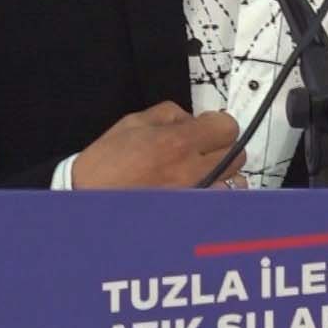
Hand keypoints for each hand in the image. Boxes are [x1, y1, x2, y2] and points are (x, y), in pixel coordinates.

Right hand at [71, 101, 245, 188]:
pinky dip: (216, 195)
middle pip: (237, 155)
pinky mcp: (191, 213)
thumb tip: (192, 119)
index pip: (227, 128)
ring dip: (223, 174)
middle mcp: (191, 171)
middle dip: (223, 147)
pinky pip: (221, 203)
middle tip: (204, 148)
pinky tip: (198, 190)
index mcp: (178, 142)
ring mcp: (195, 196)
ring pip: (235, 183)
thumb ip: (170, 114)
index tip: (208, 126)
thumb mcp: (134, 122)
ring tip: (202, 172)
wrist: (90, 197)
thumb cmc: (107, 163)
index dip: (218, 124)